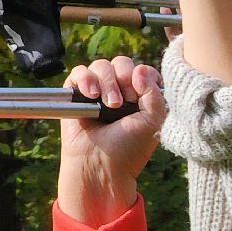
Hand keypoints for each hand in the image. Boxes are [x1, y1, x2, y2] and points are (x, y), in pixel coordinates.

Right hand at [58, 57, 166, 226]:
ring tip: (109, 105)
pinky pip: (78, 72)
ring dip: (107, 81)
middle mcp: (120, 92)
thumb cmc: (129, 149)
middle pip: (122, 64)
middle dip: (124, 78)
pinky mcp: (76, 94)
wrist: (101, 166)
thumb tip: (140, 69)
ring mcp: (98, 92)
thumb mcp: (153, 122)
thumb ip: (155, 94)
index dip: (143, 76)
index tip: (140, 96)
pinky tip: (91, 95)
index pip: (144, 71)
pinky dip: (85, 78)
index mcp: (141, 98)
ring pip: (101, 65)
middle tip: (122, 102)